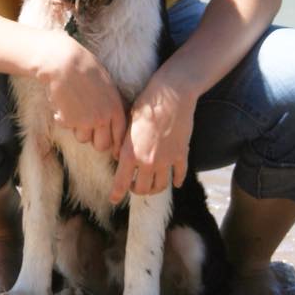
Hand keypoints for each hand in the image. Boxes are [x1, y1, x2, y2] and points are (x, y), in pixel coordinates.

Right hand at [38, 32, 126, 154]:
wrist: (64, 63)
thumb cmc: (85, 68)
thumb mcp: (107, 86)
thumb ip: (110, 105)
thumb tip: (111, 122)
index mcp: (115, 108)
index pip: (119, 135)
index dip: (115, 144)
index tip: (111, 149)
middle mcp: (103, 118)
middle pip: (101, 145)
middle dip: (95, 140)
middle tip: (87, 129)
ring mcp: (85, 121)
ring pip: (83, 138)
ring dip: (77, 128)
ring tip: (74, 108)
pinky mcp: (69, 121)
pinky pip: (66, 127)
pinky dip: (62, 118)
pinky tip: (62, 103)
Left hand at [110, 74, 195, 203]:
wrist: (171, 95)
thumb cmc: (145, 104)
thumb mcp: (127, 122)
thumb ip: (123, 143)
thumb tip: (118, 155)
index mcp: (130, 153)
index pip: (121, 182)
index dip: (116, 194)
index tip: (113, 199)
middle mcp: (148, 161)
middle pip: (142, 188)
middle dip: (136, 190)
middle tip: (133, 186)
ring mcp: (166, 159)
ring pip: (160, 186)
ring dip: (155, 189)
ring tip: (151, 185)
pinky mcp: (181, 154)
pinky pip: (179, 174)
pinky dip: (177, 180)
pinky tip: (175, 182)